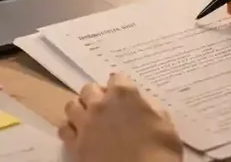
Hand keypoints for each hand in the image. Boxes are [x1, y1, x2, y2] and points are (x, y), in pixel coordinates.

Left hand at [59, 73, 182, 161]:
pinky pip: (64, 129)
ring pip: (72, 105)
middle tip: (105, 106)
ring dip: (80, 109)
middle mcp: (100, 104)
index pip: (117, 78)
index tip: (125, 94)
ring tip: (89, 118)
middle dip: (96, 94)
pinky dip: (71, 129)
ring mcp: (85, 124)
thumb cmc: (159, 153)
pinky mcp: (75, 144)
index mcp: (124, 95)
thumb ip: (152, 110)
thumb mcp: (167, 127)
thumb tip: (143, 105)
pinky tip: (79, 135)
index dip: (122, 85)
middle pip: (88, 88)